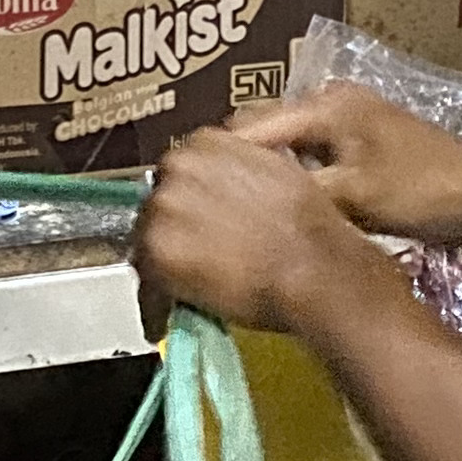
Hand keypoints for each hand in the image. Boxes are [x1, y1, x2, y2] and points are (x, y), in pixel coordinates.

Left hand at [133, 129, 392, 338]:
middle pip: (160, 205)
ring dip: (162, 268)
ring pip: (149, 242)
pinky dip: (156, 304)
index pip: (180, 175)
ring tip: (182, 294)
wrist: (314, 265)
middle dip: (174, 233)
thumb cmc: (310, 228)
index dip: (189, 205)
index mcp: (206, 143)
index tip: (194, 223)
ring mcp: (164, 208)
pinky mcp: (158, 251)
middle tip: (194, 261)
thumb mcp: (278, 173)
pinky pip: (147, 284)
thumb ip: (241, 174)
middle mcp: (178, 166)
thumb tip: (228, 196)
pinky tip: (169, 317)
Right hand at [227, 83, 461, 244]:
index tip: (189, 188)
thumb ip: (296, 193)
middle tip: (207, 205)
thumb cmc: (421, 191)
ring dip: (263, 175)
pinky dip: (289, 179)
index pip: (252, 125)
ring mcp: (347, 123)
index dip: (219, 157)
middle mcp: (331, 104)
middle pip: (264, 130)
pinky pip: (307, 159)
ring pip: (284, 146)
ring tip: (232, 211)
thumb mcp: (353, 197)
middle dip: (236, 164)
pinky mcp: (359, 147)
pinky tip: (275, 210)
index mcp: (326, 105)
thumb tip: (239, 205)